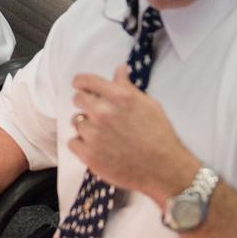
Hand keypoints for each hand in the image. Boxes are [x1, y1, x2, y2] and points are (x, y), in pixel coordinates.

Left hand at [69, 65, 198, 201]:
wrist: (164, 169)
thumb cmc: (159, 135)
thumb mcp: (148, 104)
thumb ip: (128, 86)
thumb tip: (120, 69)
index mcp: (118, 97)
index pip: (85, 80)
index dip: (81, 83)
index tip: (82, 86)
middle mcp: (103, 112)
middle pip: (77, 99)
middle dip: (85, 104)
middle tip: (97, 114)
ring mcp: (94, 134)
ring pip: (75, 121)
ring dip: (85, 126)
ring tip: (102, 134)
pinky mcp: (89, 155)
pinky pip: (73, 142)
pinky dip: (81, 144)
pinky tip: (96, 147)